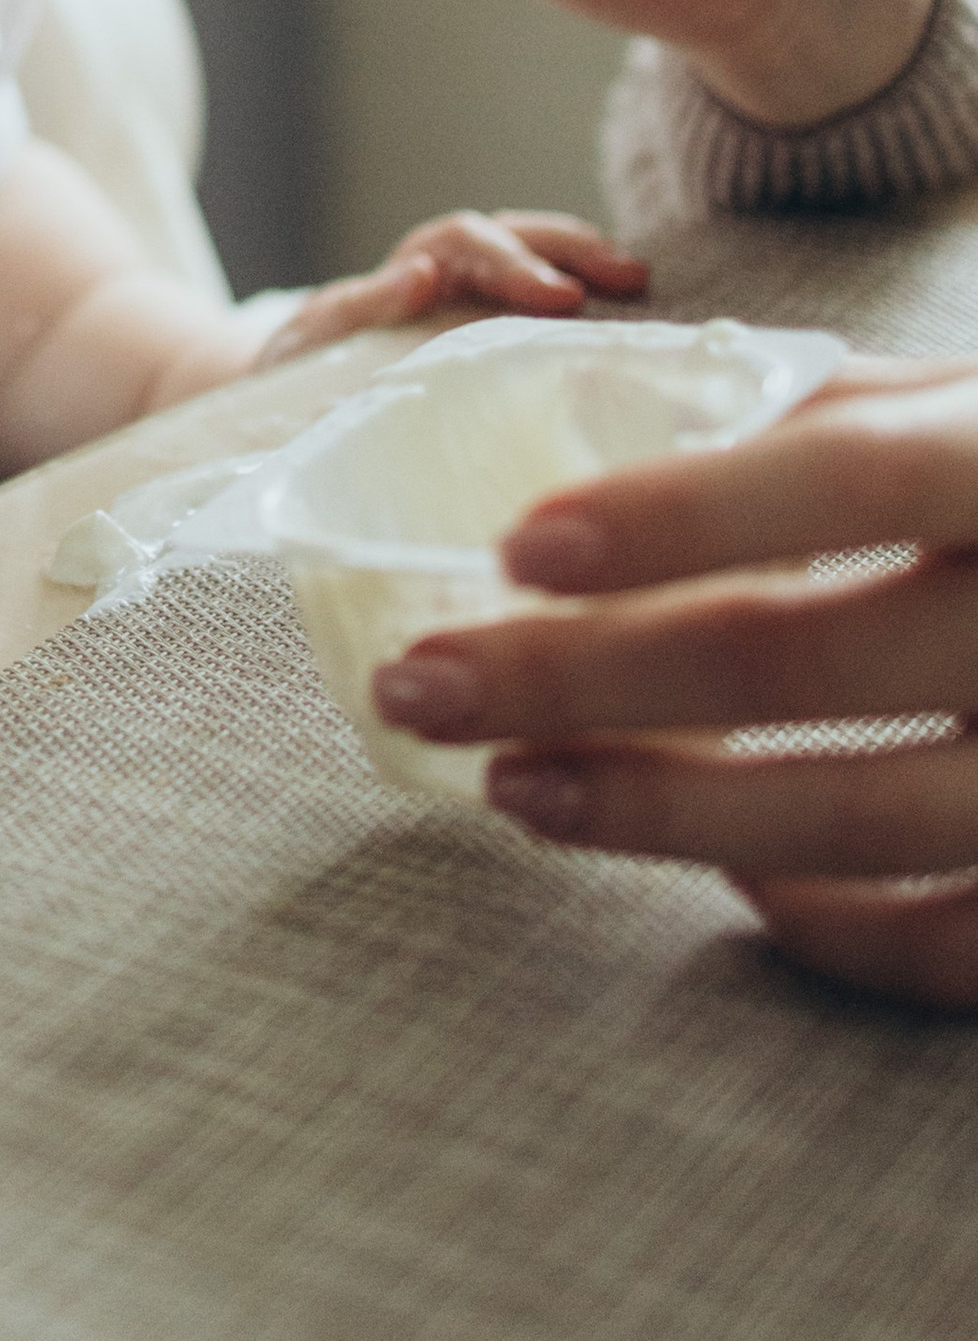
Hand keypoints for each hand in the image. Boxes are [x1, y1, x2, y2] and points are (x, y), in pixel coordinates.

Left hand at [251, 213, 647, 368]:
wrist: (291, 410)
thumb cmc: (301, 376)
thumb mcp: (313, 345)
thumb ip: (360, 311)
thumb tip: (419, 276)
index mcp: (407, 274)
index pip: (460, 244)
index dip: (507, 261)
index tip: (554, 294)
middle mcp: (451, 276)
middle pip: (513, 236)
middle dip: (566, 250)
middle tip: (622, 278)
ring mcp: (480, 305)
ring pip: (540, 258)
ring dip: (588, 262)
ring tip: (638, 282)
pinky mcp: (500, 343)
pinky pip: (552, 313)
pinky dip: (593, 306)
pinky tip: (638, 327)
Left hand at [369, 362, 977, 1005]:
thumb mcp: (976, 413)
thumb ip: (835, 407)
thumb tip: (599, 401)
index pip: (839, 470)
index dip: (679, 510)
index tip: (517, 547)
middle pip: (798, 658)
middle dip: (580, 677)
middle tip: (418, 683)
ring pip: (852, 821)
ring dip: (655, 812)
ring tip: (511, 784)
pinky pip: (945, 939)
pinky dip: (820, 921)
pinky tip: (717, 880)